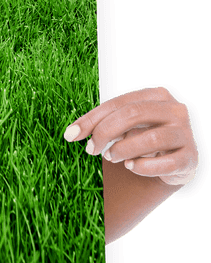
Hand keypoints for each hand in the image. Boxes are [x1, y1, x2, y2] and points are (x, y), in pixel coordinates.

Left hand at [63, 85, 198, 187]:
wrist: (176, 161)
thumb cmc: (144, 136)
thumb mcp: (124, 125)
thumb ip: (101, 124)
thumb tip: (70, 134)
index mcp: (156, 95)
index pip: (117, 103)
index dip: (91, 119)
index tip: (70, 136)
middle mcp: (175, 109)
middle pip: (133, 115)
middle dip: (105, 133)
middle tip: (91, 150)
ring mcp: (186, 133)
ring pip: (151, 139)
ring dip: (124, 150)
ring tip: (111, 158)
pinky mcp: (191, 157)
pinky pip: (166, 163)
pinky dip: (143, 167)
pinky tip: (132, 167)